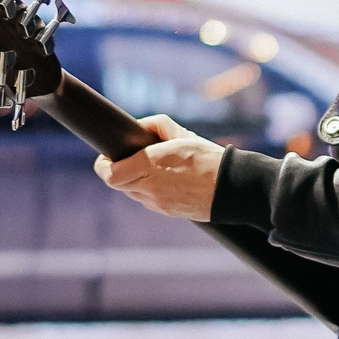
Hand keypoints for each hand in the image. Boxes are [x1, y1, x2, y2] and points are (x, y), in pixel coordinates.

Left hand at [96, 114, 223, 219]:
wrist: (234, 188)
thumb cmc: (211, 158)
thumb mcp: (184, 134)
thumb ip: (159, 126)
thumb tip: (141, 127)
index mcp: (151, 164)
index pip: (109, 174)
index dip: (103, 165)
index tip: (108, 156)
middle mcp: (150, 186)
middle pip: (118, 184)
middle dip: (119, 172)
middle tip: (128, 161)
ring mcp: (159, 203)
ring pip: (133, 194)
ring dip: (134, 182)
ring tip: (151, 170)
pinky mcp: (169, 212)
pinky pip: (149, 202)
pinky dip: (150, 191)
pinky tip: (166, 182)